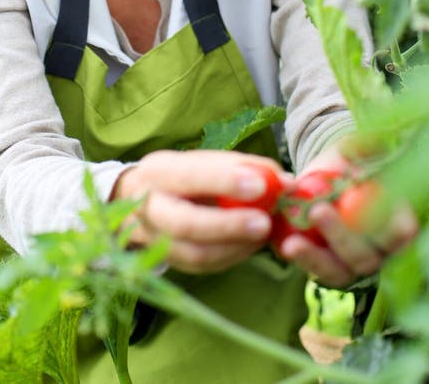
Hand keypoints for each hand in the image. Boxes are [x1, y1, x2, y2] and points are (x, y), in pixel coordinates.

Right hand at [112, 150, 288, 273]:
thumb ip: (245, 167)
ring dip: (235, 246)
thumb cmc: (186, 175)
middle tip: (264, 223)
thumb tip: (287, 183)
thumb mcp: (206, 161)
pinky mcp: (166, 261)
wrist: (142, 198)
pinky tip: (251, 245)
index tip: (261, 184)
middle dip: (228, 224)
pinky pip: (201, 267)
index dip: (224, 181)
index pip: (190, 176)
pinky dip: (230, 257)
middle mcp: (149, 206)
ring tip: (264, 234)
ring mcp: (153, 240)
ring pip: (193, 253)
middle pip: (184, 222)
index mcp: (158, 170)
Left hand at [272, 143, 417, 287]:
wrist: (323, 178)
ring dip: (316, 258)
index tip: (368, 205)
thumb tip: (369, 142)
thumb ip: (364, 146)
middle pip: (367, 255)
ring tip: (293, 244)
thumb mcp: (355, 149)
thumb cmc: (347, 163)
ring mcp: (354, 264)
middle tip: (318, 212)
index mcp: (398, 222)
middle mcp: (381, 251)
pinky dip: (302, 260)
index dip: (391, 226)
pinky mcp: (329, 268)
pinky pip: (318, 271)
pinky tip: (284, 246)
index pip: (403, 231)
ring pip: (340, 271)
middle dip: (342, 236)